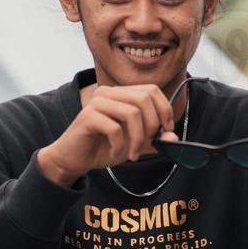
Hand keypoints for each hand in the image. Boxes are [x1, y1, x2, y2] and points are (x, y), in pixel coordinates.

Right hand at [39, 83, 177, 184]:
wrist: (74, 159)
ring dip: (138, 138)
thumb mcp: (135, 144)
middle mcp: (108, 93)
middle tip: (149, 144)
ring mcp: (96, 102)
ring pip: (131, 112)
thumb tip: (173, 137)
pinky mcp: (87, 116)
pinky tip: (117, 153)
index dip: (164, 109)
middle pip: (144, 98)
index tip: (166, 130)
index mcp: (121, 94)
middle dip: (152, 124)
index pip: (151, 90)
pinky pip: (114, 128)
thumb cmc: (104, 147)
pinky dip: (120, 145)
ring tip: (133, 154)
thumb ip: (154, 140)